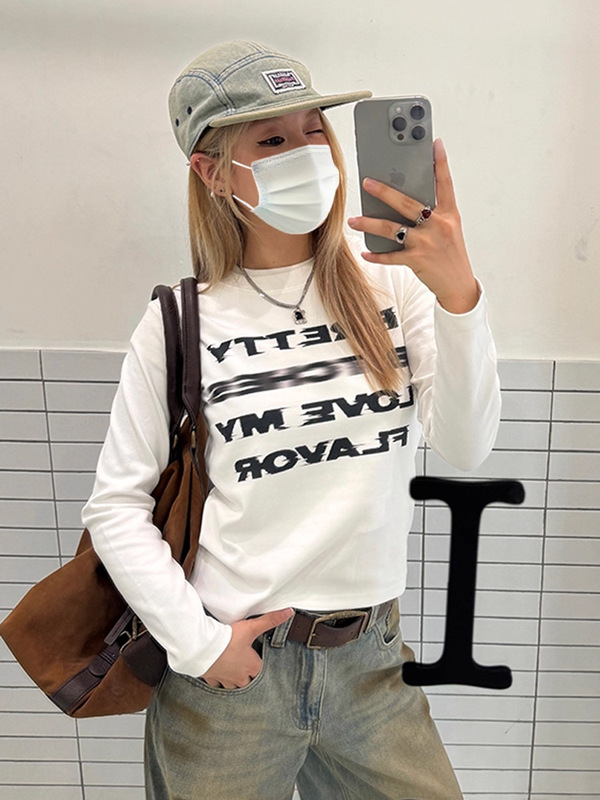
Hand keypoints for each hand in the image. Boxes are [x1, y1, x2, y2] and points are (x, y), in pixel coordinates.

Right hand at [200, 607, 293, 688]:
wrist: (203, 646)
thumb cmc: (227, 639)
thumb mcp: (251, 627)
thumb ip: (270, 620)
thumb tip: (288, 613)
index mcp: (250, 666)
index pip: (261, 671)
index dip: (262, 667)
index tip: (259, 661)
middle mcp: (239, 676)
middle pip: (248, 683)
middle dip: (248, 678)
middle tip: (247, 669)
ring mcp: (224, 678)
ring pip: (232, 686)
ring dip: (234, 681)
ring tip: (234, 674)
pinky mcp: (210, 677)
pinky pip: (215, 684)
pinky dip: (217, 681)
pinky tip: (217, 675)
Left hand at [348, 139, 479, 313]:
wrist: (458, 286)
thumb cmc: (451, 255)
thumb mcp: (449, 229)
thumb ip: (432, 214)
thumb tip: (404, 201)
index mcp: (449, 215)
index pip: (445, 184)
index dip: (440, 163)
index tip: (435, 144)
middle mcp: (438, 226)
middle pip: (407, 203)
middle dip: (384, 192)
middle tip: (367, 183)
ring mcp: (427, 243)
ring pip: (392, 228)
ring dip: (369, 224)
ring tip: (353, 220)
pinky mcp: (417, 260)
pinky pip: (391, 255)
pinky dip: (376, 255)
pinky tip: (365, 252)